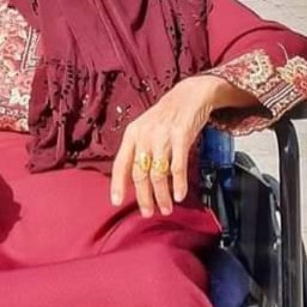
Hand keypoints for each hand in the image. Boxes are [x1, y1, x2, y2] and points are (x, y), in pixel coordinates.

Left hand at [110, 74, 256, 217]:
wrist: (189, 95)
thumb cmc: (166, 116)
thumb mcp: (146, 129)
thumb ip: (138, 151)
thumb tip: (134, 180)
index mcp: (132, 134)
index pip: (120, 163)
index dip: (118, 184)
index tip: (116, 202)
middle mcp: (144, 135)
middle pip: (140, 173)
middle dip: (144, 197)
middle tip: (148, 212)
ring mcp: (162, 136)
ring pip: (157, 174)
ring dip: (162, 195)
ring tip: (166, 208)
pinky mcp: (181, 136)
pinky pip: (177, 166)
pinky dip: (178, 184)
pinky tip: (179, 195)